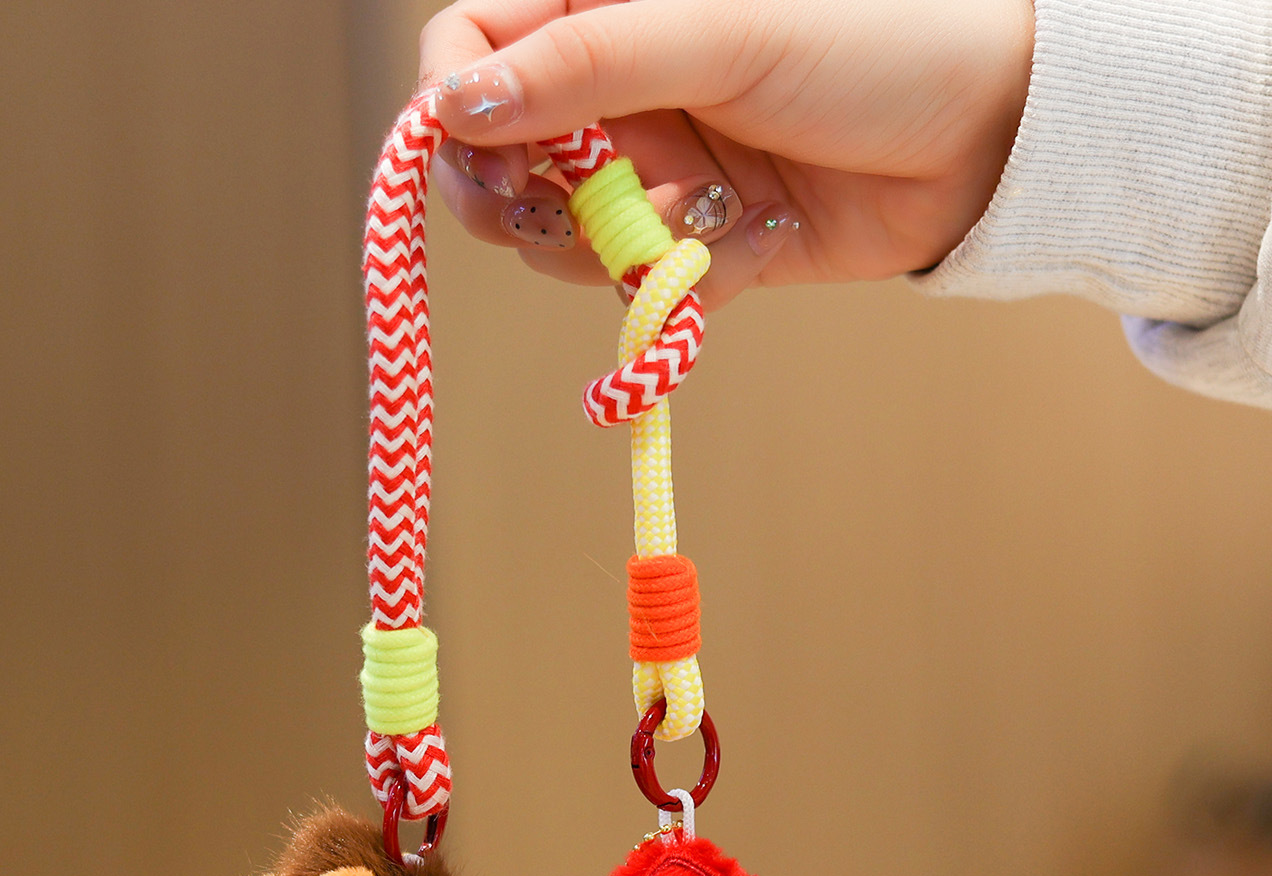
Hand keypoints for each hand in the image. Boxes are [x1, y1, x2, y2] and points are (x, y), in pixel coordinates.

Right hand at [419, 0, 1032, 306]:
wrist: (987, 137)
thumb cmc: (872, 44)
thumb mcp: (718, 32)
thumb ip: (582, 65)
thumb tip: (450, 106)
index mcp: (607, 8)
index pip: (474, 45)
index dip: (452, 103)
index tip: (477, 154)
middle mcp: (618, 90)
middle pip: (498, 159)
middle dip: (513, 201)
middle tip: (547, 221)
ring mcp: (654, 170)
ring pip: (562, 238)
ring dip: (606, 250)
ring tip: (683, 226)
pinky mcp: (694, 244)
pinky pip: (644, 285)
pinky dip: (683, 282)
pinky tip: (748, 244)